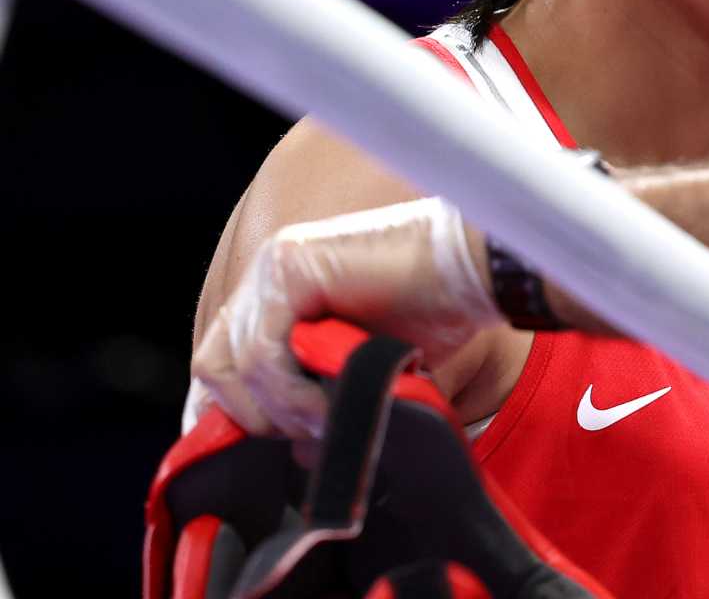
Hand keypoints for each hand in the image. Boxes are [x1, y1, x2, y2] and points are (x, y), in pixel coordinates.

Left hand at [190, 198, 501, 438]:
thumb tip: (298, 455)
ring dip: (281, 409)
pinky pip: (263, 351)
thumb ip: (324, 402)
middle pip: (215, 367)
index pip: (222, 362)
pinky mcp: (291, 266)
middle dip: (259, 417)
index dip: (235, 412)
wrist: (480, 268)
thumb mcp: (367, 370)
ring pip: (235, 364)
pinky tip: (331, 402)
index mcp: (281, 292)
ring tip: (330, 421)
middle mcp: (268, 275)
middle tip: (313, 435)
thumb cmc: (439, 313)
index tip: (267, 449)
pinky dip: (291, 392)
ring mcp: (275, 266)